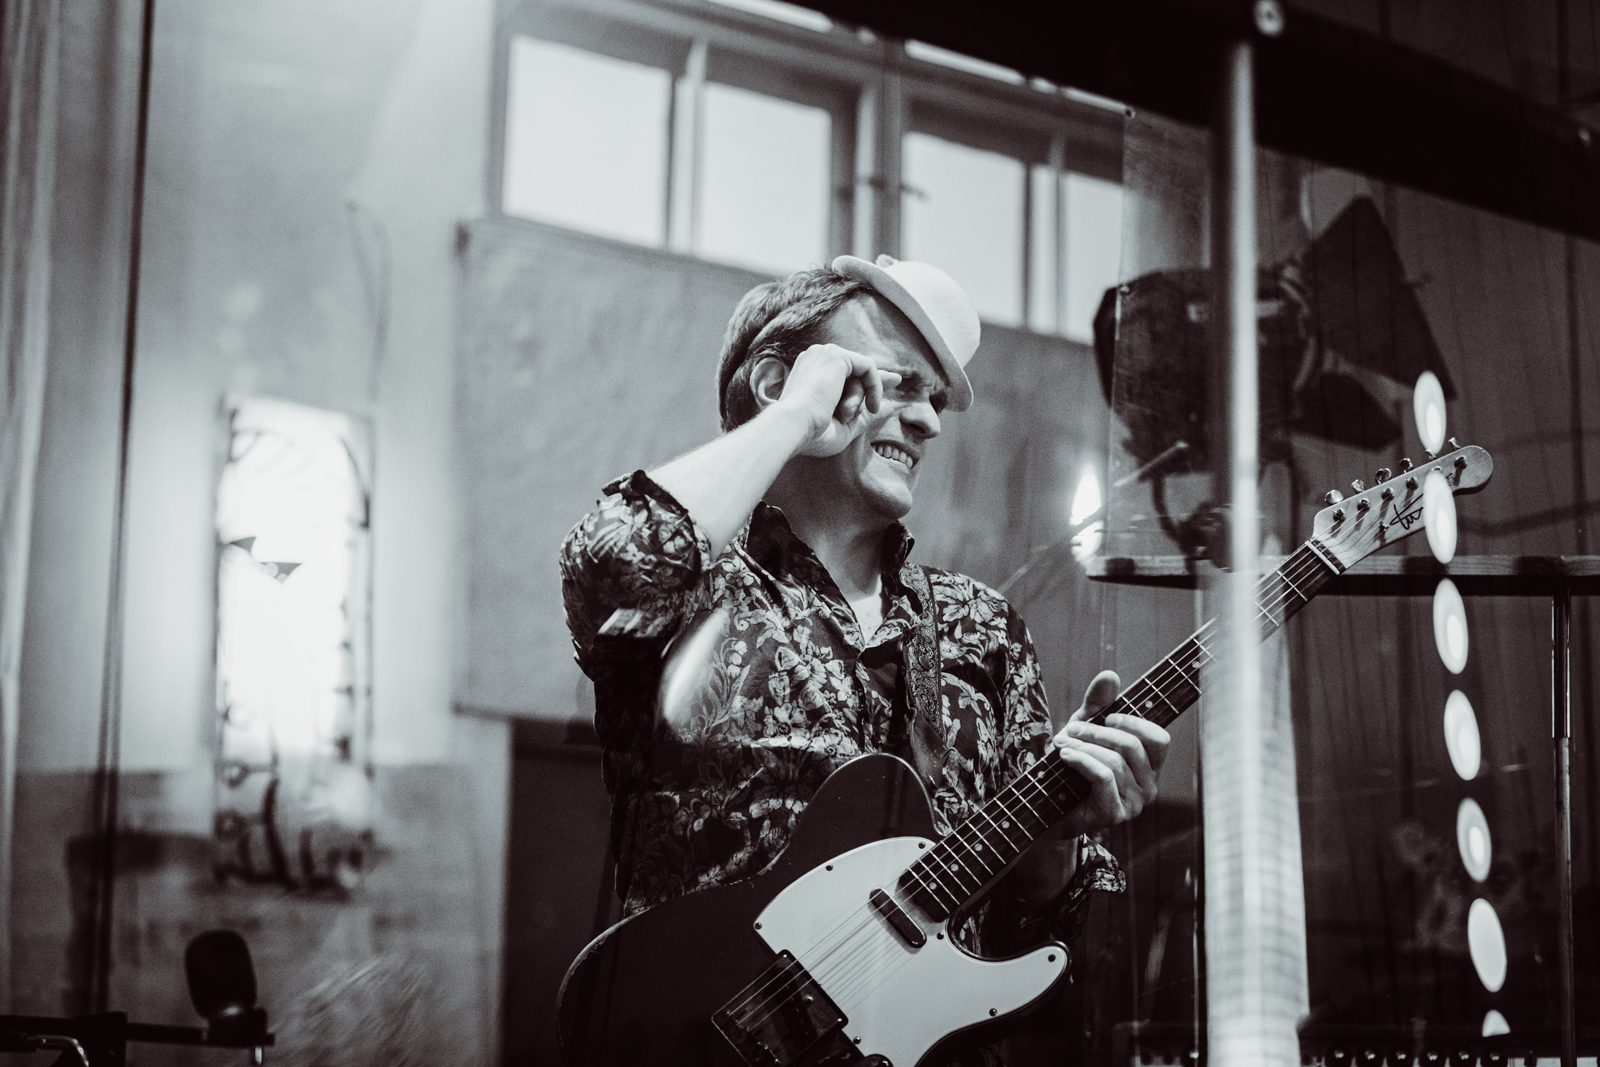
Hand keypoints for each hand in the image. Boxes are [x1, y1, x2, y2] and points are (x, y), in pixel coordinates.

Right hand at [768, 343, 900, 456]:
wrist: (794, 427)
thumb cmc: (812, 434)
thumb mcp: (843, 427)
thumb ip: (864, 415)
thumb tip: (890, 407)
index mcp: (808, 375)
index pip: (843, 373)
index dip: (866, 380)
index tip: (885, 386)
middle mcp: (814, 360)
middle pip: (854, 370)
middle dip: (874, 381)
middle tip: (898, 380)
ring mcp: (823, 355)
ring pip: (859, 374)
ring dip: (860, 399)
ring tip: (846, 416)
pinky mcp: (836, 355)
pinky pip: (868, 367)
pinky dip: (874, 387)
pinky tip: (872, 405)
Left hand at [1052, 670, 1169, 836]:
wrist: (1048, 804)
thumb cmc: (1073, 765)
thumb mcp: (1085, 728)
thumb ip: (1098, 704)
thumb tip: (1110, 674)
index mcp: (1149, 766)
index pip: (1159, 739)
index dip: (1135, 723)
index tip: (1108, 717)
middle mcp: (1148, 786)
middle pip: (1132, 746)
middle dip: (1097, 732)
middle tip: (1070, 729)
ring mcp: (1134, 803)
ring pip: (1115, 761)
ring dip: (1083, 746)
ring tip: (1061, 743)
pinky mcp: (1114, 813)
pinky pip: (1103, 777)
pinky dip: (1081, 761)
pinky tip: (1065, 756)